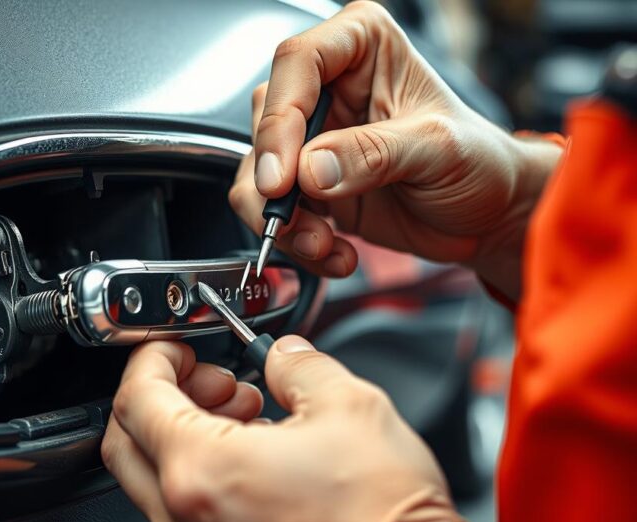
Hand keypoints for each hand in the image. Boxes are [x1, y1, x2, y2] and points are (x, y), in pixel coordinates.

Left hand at [102, 338, 466, 521]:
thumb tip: (282, 356)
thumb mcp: (350, 407)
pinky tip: (255, 463)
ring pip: (151, 483)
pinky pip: (183, 519)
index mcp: (201, 471)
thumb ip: (299, 365)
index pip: (134, 398)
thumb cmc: (385, 521)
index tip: (176, 348)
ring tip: (249, 419)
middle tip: (214, 382)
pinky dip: (201, 479)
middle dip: (160, 398)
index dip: (151, 359)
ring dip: (183, 438)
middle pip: (126, 442)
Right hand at [229, 1, 561, 298]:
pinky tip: (334, 252)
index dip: (282, 118)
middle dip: (276, 181)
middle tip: (296, 219)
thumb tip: (311, 170)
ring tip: (324, 244)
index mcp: (361, 47)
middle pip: (265, 121)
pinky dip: (295, 241)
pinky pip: (272, 212)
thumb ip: (374, 154)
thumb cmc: (478, 162)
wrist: (486, 217)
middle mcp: (328, 87)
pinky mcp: (306, 184)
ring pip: (258, 173)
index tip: (285, 176)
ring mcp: (311, 138)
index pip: (299, 63)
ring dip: (283, 220)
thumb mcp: (437, 150)